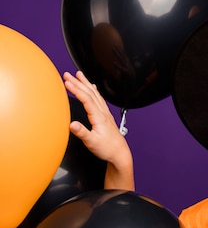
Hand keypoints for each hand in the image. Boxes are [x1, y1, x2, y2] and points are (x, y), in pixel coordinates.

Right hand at [63, 71, 134, 189]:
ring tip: (79, 74)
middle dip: (78, 82)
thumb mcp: (92, 142)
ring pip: (95, 94)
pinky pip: (99, 99)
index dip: (76, 89)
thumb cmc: (107, 148)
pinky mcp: (105, 116)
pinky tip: (92, 88)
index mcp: (99, 117)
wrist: (119, 153)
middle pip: (90, 94)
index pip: (86, 99)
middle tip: (67, 74)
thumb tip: (72, 124)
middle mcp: (103, 113)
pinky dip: (93, 91)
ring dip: (86, 84)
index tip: (66, 82)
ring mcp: (105, 113)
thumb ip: (82, 133)